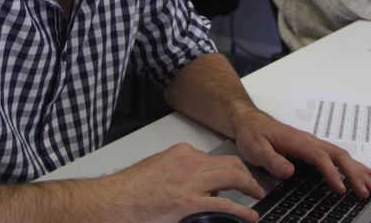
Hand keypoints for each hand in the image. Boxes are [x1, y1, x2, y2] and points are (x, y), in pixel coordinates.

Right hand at [105, 143, 264, 222]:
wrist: (112, 201)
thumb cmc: (128, 190)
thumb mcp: (157, 169)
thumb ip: (178, 173)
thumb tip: (194, 186)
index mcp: (181, 153)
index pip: (215, 159)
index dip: (230, 170)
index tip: (238, 178)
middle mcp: (190, 163)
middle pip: (230, 164)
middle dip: (246, 175)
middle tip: (255, 186)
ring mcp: (191, 182)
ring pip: (233, 178)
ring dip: (250, 187)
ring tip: (258, 196)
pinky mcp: (190, 203)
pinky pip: (225, 205)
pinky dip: (242, 210)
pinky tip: (250, 216)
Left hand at [230, 104, 370, 199]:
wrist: (249, 121)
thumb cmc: (252, 134)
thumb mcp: (256, 148)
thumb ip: (272, 160)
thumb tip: (289, 171)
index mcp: (298, 141)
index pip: (320, 157)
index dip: (333, 173)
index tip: (341, 189)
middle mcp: (309, 141)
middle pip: (338, 155)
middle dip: (354, 173)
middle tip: (364, 191)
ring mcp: (313, 143)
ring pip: (341, 155)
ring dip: (357, 170)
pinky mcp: (312, 148)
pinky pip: (336, 155)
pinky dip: (352, 164)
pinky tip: (363, 171)